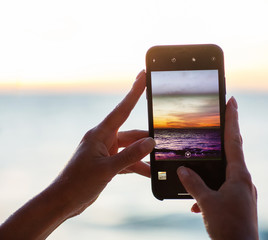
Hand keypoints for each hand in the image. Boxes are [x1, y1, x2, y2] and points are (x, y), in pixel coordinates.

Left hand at [0, 70, 155, 238]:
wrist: (63, 201)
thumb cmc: (78, 183)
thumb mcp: (107, 169)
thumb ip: (131, 155)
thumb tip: (150, 142)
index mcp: (100, 134)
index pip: (122, 109)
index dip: (135, 91)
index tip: (143, 76)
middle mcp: (104, 139)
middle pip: (132, 133)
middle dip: (147, 138)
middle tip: (165, 138)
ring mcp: (106, 152)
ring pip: (131, 149)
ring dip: (143, 156)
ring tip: (160, 161)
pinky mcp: (107, 164)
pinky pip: (127, 161)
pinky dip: (138, 166)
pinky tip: (150, 172)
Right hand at [177, 97, 258, 239]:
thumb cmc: (228, 227)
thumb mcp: (207, 203)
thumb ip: (194, 184)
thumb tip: (182, 170)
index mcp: (239, 176)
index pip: (234, 141)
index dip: (232, 119)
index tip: (232, 100)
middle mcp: (244, 181)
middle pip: (233, 152)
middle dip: (225, 136)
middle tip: (219, 120)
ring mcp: (244, 192)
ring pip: (227, 172)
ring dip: (214, 169)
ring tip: (200, 168)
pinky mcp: (240, 203)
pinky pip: (225, 189)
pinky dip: (212, 191)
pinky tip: (199, 203)